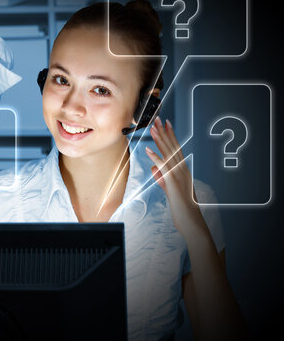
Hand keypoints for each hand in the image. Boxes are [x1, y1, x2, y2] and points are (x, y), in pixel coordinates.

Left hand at [145, 117, 207, 236]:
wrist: (192, 222)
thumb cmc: (183, 208)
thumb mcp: (170, 190)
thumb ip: (162, 178)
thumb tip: (153, 168)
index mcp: (182, 171)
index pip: (175, 149)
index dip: (170, 135)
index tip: (165, 124)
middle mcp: (182, 170)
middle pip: (172, 148)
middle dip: (164, 132)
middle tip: (158, 119)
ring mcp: (179, 176)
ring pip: (168, 154)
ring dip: (160, 140)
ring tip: (153, 128)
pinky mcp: (173, 184)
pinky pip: (164, 169)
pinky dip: (156, 159)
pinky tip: (149, 151)